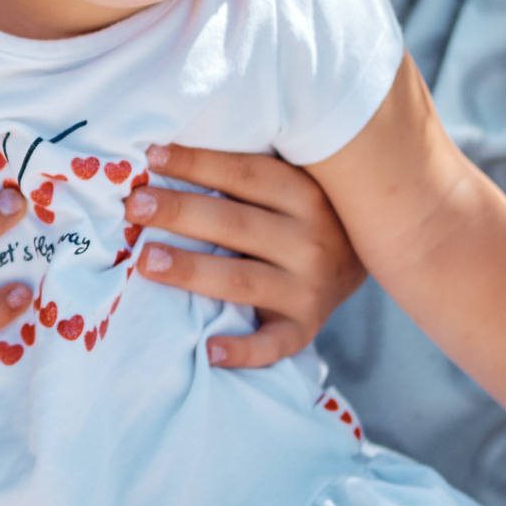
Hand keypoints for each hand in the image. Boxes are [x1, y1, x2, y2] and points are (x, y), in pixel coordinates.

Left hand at [123, 143, 368, 368]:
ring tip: (146, 261)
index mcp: (305, 195)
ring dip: (193, 271)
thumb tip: (167, 153)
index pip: (245, 174)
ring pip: (243, 280)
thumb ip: (247, 172)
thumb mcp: (294, 182)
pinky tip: (210, 350)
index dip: (197, 163)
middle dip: (180, 213)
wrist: (371, 258)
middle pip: (235, 224)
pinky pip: (274, 344)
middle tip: (134, 206)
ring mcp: (309, 289)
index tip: (151, 155)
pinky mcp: (305, 328)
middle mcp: (310, 241)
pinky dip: (244, 351)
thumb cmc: (305, 214)